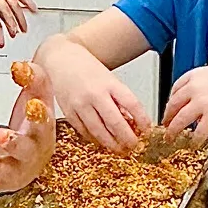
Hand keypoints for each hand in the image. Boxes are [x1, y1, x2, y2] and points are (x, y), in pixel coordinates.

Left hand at [0, 59, 58, 204]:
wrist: (25, 158)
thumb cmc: (30, 128)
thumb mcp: (36, 99)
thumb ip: (33, 78)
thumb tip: (21, 65)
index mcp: (41, 133)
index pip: (43, 122)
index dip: (39, 115)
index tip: (33, 105)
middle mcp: (29, 155)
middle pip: (24, 150)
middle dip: (13, 144)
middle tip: (1, 135)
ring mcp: (11, 172)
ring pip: (4, 173)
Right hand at [39, 35, 152, 152]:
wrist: (61, 59)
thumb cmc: (86, 68)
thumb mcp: (109, 78)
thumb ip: (120, 99)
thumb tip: (132, 121)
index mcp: (109, 83)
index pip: (132, 104)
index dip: (142, 120)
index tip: (147, 130)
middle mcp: (95, 94)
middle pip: (115, 122)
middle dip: (127, 138)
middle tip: (134, 145)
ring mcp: (80, 105)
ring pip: (99, 131)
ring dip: (111, 143)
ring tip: (120, 148)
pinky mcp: (68, 112)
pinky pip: (84, 131)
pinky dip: (95, 139)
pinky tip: (101, 141)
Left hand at [162, 60, 207, 142]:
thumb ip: (205, 86)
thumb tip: (201, 99)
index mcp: (195, 75)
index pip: (174, 90)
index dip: (170, 103)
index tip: (170, 109)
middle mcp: (195, 88)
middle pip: (173, 106)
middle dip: (167, 118)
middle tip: (165, 126)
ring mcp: (202, 103)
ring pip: (180, 120)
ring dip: (173, 131)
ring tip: (171, 138)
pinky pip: (198, 132)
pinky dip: (194, 140)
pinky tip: (194, 143)